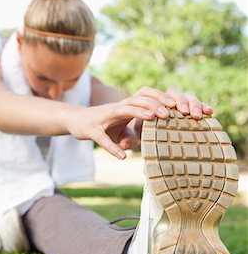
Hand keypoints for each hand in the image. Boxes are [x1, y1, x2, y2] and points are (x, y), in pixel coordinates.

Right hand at [64, 86, 212, 158]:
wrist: (75, 121)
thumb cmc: (103, 124)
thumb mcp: (123, 127)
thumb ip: (138, 132)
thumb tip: (157, 142)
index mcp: (126, 107)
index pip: (146, 97)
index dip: (161, 99)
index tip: (179, 106)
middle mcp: (117, 108)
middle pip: (138, 99)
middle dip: (154, 103)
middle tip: (171, 112)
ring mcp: (103, 117)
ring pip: (123, 110)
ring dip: (138, 113)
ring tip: (153, 119)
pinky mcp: (92, 130)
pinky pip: (102, 139)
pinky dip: (112, 147)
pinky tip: (122, 156)